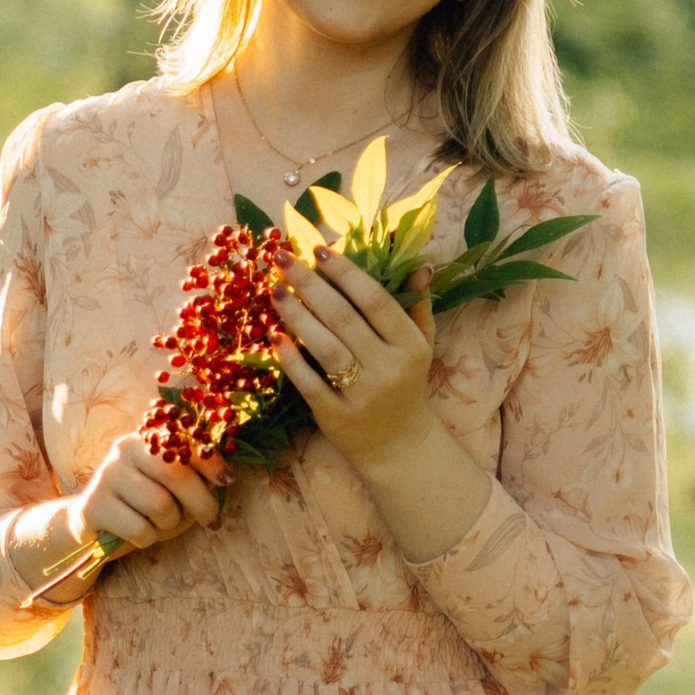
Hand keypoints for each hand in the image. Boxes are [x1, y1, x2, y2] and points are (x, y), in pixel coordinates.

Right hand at [24, 431, 224, 602]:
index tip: (228, 480)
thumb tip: (222, 478)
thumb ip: (192, 476)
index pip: (183, 441)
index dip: (209, 461)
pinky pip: (139, 529)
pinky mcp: (93, 506)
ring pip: (159, 505)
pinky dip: (148, 539)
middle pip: (174, 474)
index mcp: (146, 439)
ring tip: (164, 524)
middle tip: (211, 520)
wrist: (94, 523)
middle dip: (201, 502)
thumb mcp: (169, 486)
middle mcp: (124, 450)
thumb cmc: (142, 504)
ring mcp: (106, 476)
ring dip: (171, 523)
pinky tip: (141, 535)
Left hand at [271, 245, 492, 563]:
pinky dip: (291, 360)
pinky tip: (274, 336)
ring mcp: (362, 395)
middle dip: (310, 284)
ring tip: (275, 290)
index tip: (319, 249)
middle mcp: (388, 368)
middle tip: (282, 258)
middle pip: (344, 318)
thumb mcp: (420, 345)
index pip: (375, 300)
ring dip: (297, 316)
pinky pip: (309, 383)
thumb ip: (416, 305)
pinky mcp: (337, 417)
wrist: (398, 445)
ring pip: (325, 348)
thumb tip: (420, 266)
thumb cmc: (405, 383)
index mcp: (409, 345)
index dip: (346, 273)